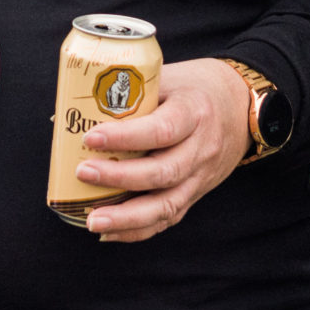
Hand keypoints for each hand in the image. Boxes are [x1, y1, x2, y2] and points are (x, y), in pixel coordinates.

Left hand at [74, 58, 252, 242]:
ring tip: (93, 220)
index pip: (162, 130)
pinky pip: (169, 218)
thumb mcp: (168, 77)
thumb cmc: (193, 87)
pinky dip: (138, 230)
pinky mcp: (196, 193)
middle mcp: (201, 148)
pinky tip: (109, 233)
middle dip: (120, 177)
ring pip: (168, 204)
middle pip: (163, 172)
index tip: (90, 137)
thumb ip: (129, 93)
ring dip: (127, 217)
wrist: (241, 105)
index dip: (126, 137)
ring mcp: (202, 176)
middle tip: (84, 173)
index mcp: (194, 112)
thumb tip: (69, 113)